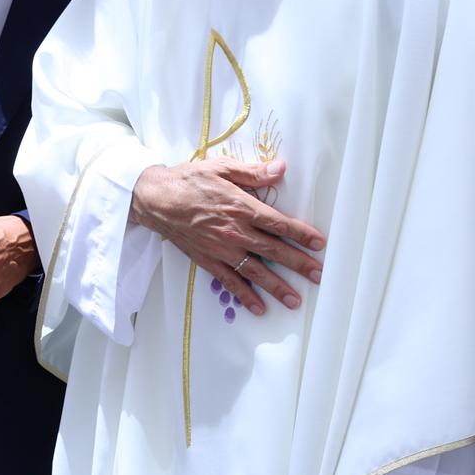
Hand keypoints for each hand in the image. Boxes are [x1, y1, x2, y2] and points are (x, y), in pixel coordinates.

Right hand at [129, 159, 324, 315]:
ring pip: (256, 271)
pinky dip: (245, 296)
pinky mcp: (208, 261)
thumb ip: (253, 172)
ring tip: (295, 300)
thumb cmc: (189, 180)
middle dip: (299, 264)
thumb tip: (281, 169)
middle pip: (274, 250)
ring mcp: (222, 250)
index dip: (301, 234)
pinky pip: (231, 282)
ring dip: (278, 287)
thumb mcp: (222, 167)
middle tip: (319, 275)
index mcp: (241, 207)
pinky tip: (259, 307)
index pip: (279, 224)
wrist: (156, 199)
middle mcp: (235, 232)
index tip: (319, 244)